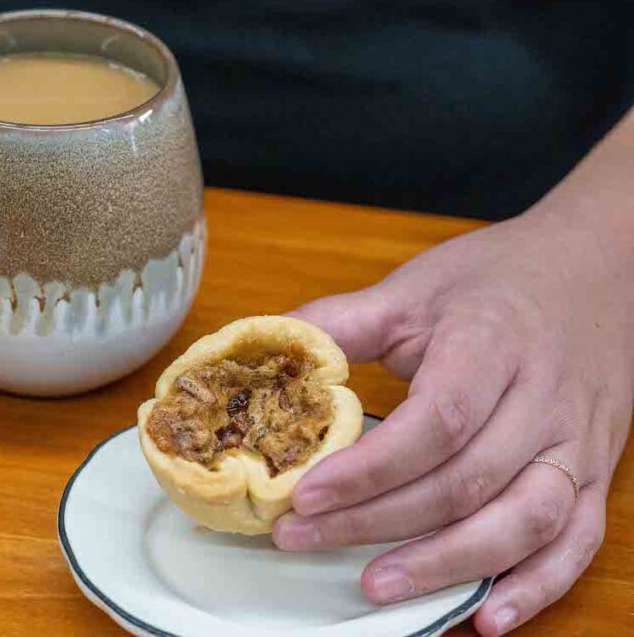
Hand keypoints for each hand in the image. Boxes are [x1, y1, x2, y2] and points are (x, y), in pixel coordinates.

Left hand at [272, 210, 632, 633]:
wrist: (597, 269)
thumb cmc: (497, 280)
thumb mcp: (416, 287)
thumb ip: (343, 321)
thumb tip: (272, 348)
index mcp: (490, 346)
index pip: (433, 422)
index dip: (368, 468)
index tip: (304, 492)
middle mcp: (541, 401)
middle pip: (463, 482)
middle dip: (376, 521)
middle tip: (302, 537)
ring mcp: (576, 443)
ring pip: (521, 522)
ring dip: (446, 564)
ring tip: (374, 584)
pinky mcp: (596, 471)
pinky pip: (577, 541)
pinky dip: (537, 586)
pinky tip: (487, 617)